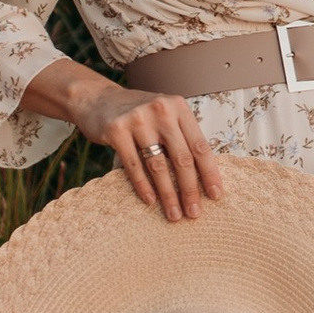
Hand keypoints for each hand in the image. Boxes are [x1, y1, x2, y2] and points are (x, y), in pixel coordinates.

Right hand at [67, 77, 226, 223]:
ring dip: (168, 194)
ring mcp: (138, 119)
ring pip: (158, 165)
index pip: (200, 145)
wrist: (97, 98)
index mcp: (179, 107)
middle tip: (195, 213)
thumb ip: (181, 136)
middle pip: (182, 158)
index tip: (216, 195)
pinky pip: (134, 165)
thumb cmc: (138, 114)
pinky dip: (143, 186)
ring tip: (174, 214)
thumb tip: (204, 176)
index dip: (209, 172)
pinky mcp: (116, 130)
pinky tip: (151, 201)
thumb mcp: (164, 115)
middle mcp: (161, 110)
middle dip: (190, 189)